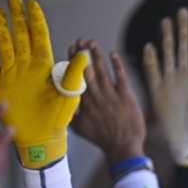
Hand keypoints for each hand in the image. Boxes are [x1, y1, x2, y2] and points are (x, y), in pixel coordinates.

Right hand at [0, 0, 88, 167]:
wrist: (41, 138)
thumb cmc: (59, 118)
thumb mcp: (70, 94)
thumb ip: (74, 73)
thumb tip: (85, 53)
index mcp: (44, 66)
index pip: (39, 36)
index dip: (34, 20)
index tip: (31, 3)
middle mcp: (28, 67)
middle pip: (20, 36)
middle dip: (17, 18)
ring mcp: (13, 75)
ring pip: (5, 45)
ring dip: (0, 29)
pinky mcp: (0, 86)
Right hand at [69, 39, 145, 164]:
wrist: (123, 147)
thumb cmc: (103, 139)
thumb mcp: (80, 129)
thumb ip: (70, 113)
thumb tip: (62, 102)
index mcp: (84, 103)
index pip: (75, 77)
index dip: (72, 62)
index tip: (70, 50)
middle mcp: (95, 96)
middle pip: (86, 70)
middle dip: (81, 54)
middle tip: (79, 41)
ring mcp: (111, 95)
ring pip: (101, 70)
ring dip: (96, 54)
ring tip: (92, 42)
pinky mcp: (125, 95)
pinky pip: (120, 76)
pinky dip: (116, 64)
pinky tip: (113, 54)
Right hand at [143, 8, 187, 166]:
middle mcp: (185, 75)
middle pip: (183, 47)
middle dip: (182, 30)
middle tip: (181, 11)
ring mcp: (171, 82)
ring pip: (168, 55)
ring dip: (166, 39)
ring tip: (165, 21)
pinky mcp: (158, 92)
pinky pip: (153, 72)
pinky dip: (150, 60)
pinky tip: (149, 47)